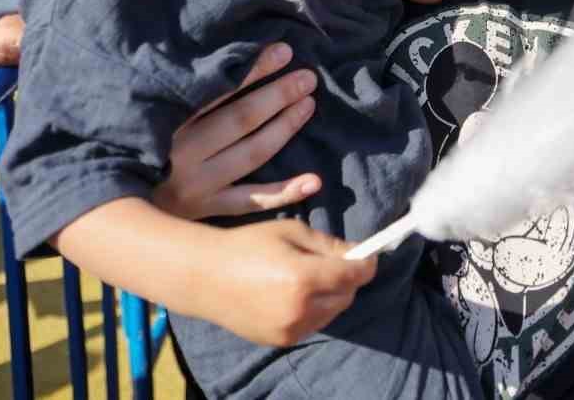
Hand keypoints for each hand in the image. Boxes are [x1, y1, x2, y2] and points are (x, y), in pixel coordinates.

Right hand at [153, 44, 321, 218]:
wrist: (113, 206)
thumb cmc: (141, 146)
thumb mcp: (150, 115)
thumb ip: (183, 92)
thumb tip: (229, 57)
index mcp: (168, 122)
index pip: (219, 91)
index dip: (254, 70)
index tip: (284, 51)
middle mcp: (183, 154)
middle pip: (241, 120)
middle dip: (278, 95)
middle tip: (307, 77)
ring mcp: (198, 185)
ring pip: (251, 154)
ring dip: (284, 128)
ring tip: (309, 105)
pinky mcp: (207, 210)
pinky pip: (252, 201)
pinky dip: (284, 191)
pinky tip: (314, 179)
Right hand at [204, 219, 375, 345]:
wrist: (205, 277)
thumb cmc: (247, 245)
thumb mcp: (291, 232)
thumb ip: (329, 244)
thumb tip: (360, 253)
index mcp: (304, 277)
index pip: (355, 275)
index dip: (366, 263)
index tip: (368, 255)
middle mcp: (301, 308)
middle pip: (347, 296)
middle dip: (347, 279)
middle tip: (333, 264)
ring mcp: (290, 329)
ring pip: (332, 313)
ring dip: (331, 296)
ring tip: (310, 278)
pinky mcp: (280, 340)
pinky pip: (312, 325)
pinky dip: (314, 310)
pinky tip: (295, 295)